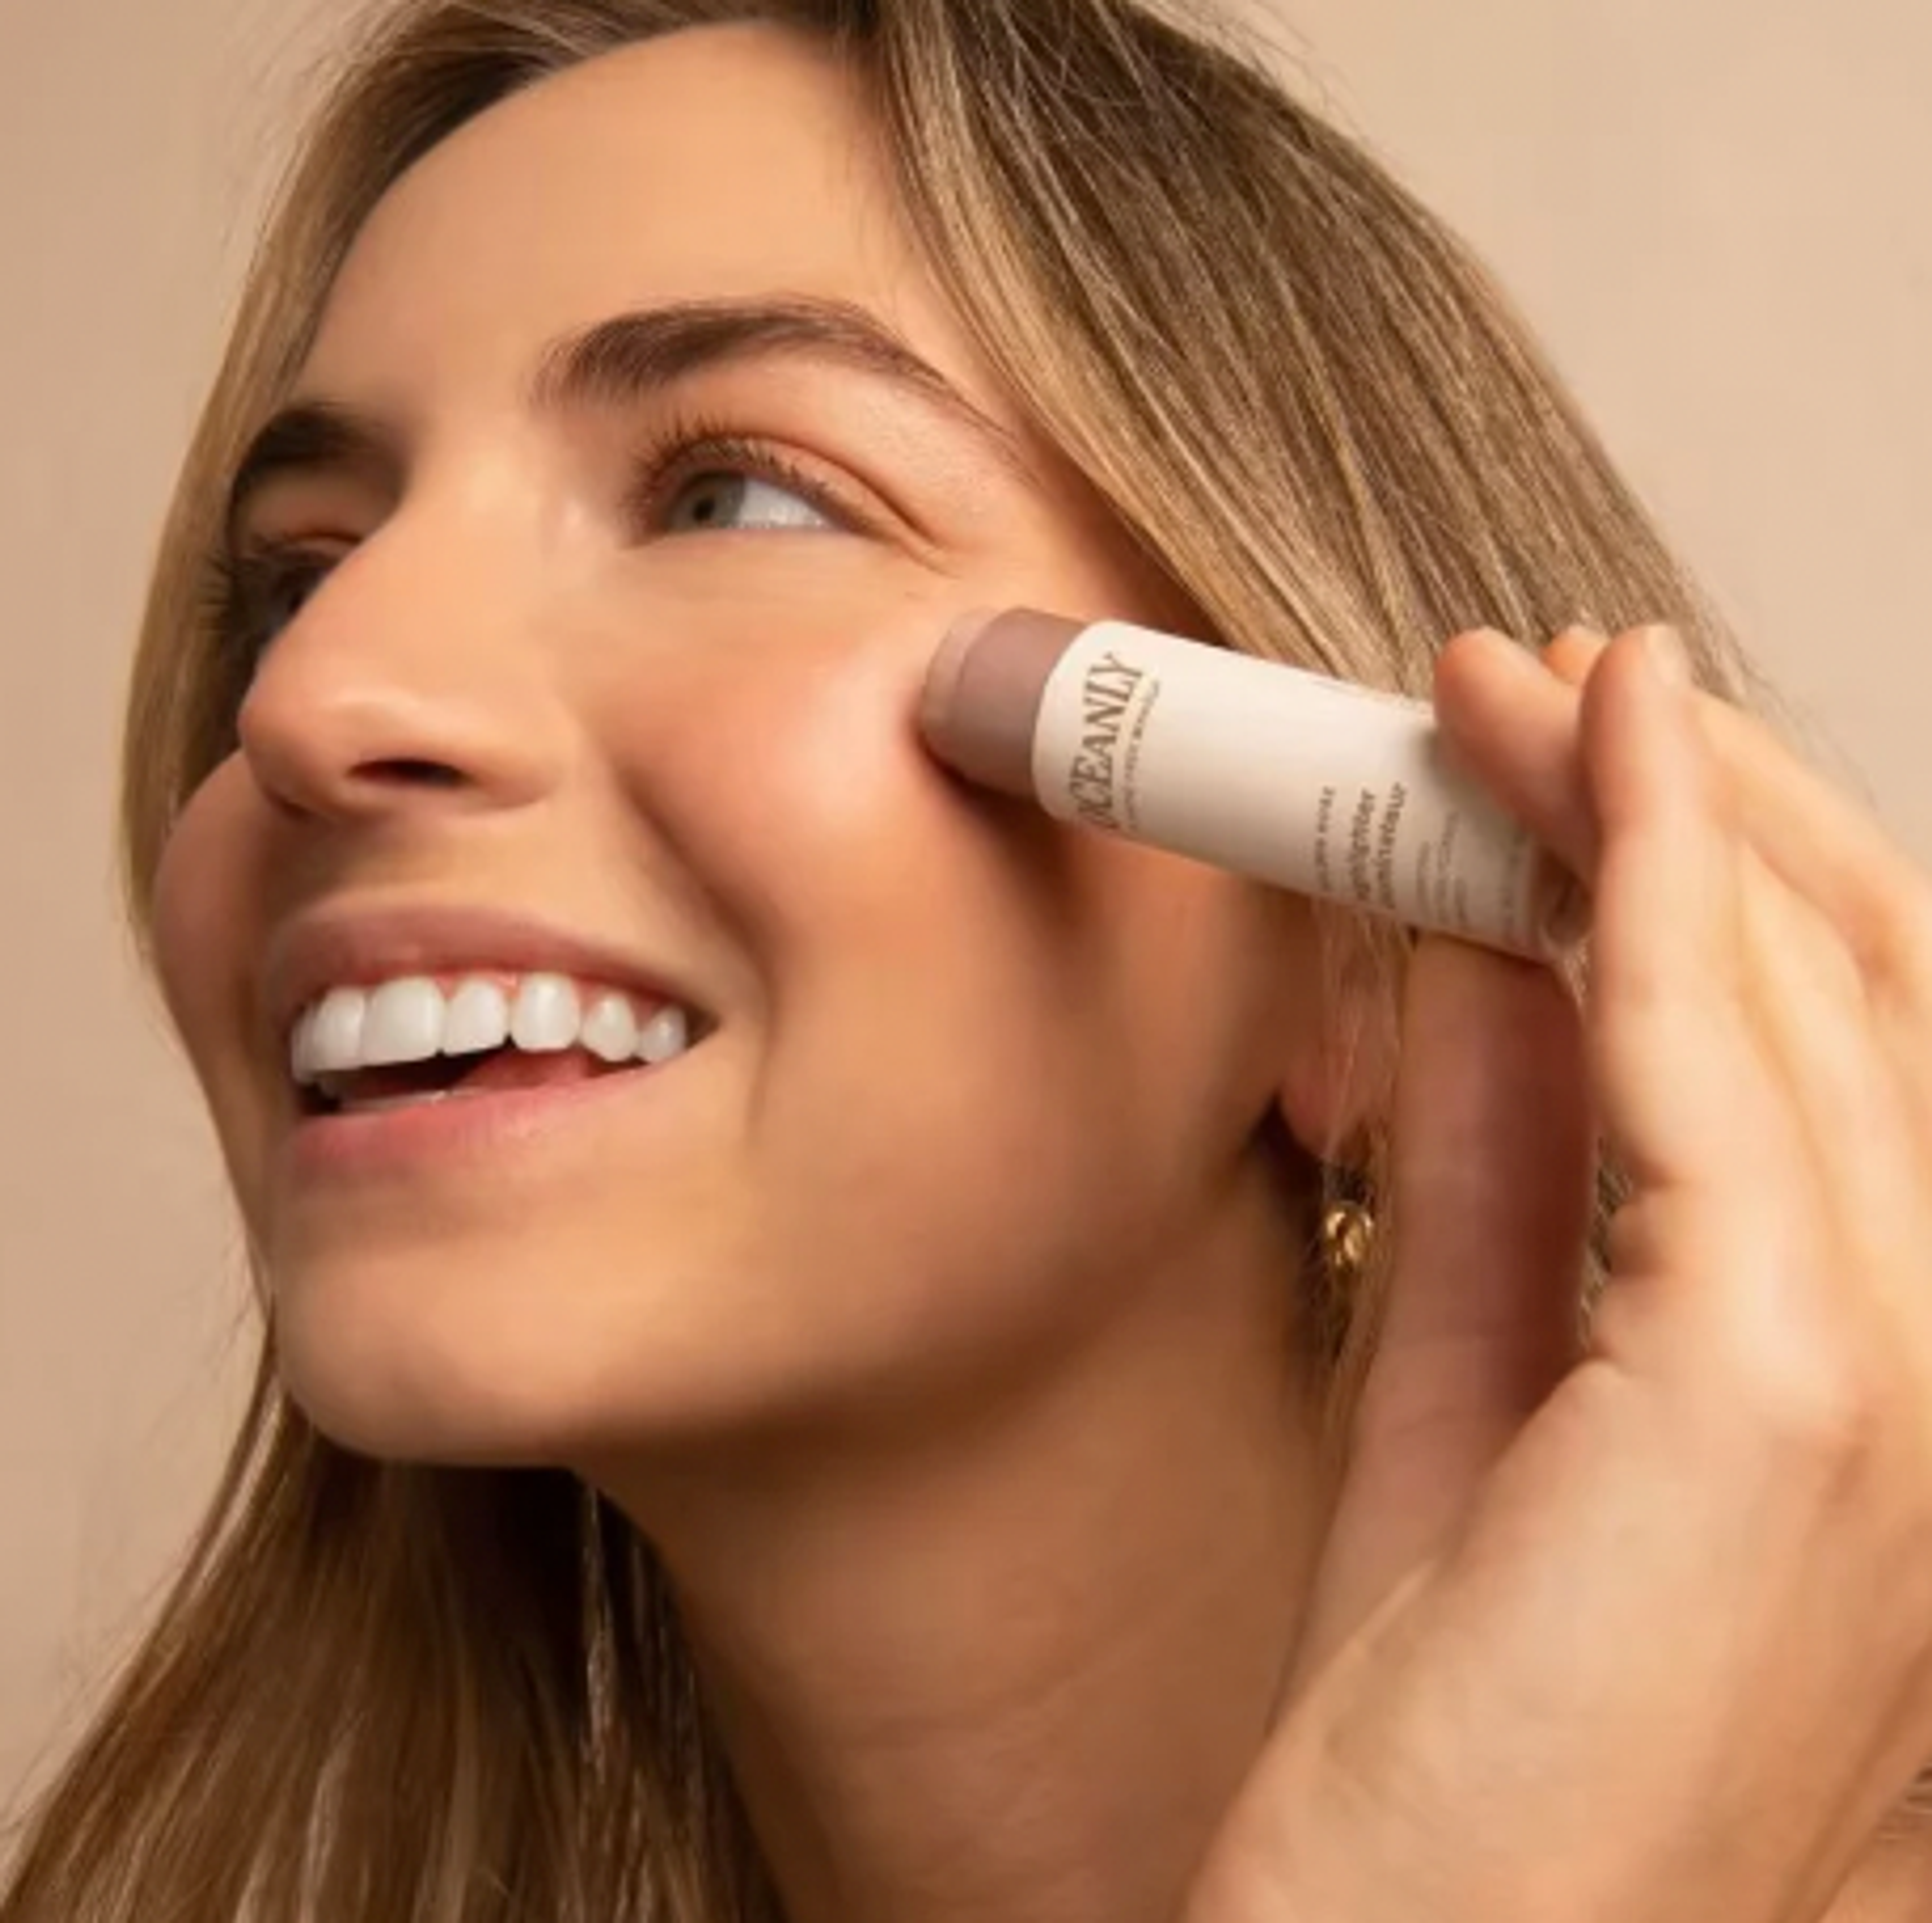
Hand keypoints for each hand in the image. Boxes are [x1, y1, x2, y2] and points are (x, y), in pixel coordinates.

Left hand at [1186, 626, 1931, 1922]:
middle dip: (1689, 799)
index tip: (1556, 743)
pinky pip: (1712, 1072)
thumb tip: (1483, 955)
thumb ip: (1504, 1176)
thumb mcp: (1478, 1401)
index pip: (1831, 1040)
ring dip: (1654, 802)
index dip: (1700, 860)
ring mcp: (1909, 1387)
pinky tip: (1573, 755)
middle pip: (1855, 982)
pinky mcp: (1803, 1404)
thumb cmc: (1447, 1742)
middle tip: (1532, 680)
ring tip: (1512, 682)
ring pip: (1804, 993)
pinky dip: (1646, 881)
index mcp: (1873, 1379)